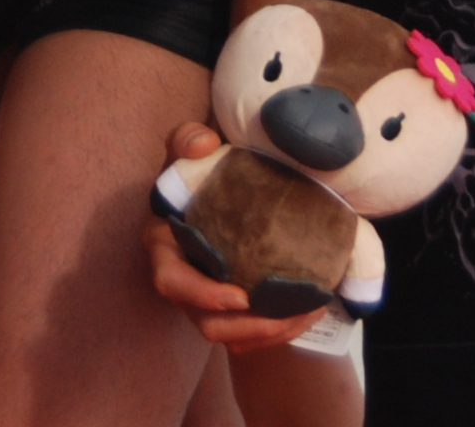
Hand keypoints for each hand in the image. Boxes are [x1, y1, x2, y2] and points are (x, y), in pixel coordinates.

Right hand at [147, 125, 328, 353]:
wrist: (226, 190)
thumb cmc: (202, 171)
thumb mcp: (191, 148)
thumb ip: (188, 138)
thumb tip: (203, 144)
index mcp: (165, 246)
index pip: (170, 280)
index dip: (201, 295)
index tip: (241, 296)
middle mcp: (183, 280)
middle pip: (207, 323)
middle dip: (248, 328)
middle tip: (290, 314)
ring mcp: (204, 300)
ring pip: (233, 336)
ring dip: (272, 333)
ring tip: (309, 311)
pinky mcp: (229, 310)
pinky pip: (251, 335)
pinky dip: (281, 330)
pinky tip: (309, 309)